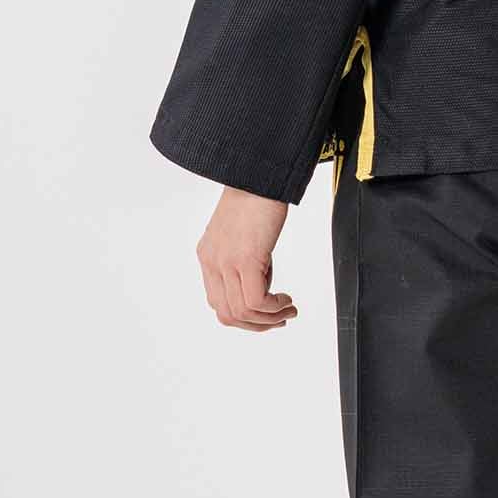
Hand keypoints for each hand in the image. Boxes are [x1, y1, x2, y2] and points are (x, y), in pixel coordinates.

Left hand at [195, 186, 295, 329]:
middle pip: (227, 315)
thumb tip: (262, 284)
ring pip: (242, 312)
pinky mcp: (245, 258)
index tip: (267, 313)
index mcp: (209, 256)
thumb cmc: (257, 196)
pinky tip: (287, 299)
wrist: (260, 172)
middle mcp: (212, 262)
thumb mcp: (243, 234)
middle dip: (257, 325)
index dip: (244, 316)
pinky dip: (274, 307)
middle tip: (280, 318)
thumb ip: (245, 260)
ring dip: (269, 318)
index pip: (218, 303)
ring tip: (289, 309)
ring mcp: (226, 261)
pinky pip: (256, 301)